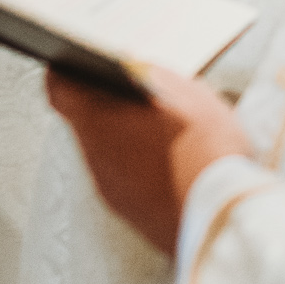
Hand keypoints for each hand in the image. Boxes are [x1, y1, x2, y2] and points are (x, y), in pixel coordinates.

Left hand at [45, 63, 252, 254]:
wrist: (225, 220)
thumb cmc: (206, 151)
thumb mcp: (189, 94)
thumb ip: (154, 76)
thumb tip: (138, 68)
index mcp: (98, 121)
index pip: (59, 90)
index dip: (65, 73)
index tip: (75, 62)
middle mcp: (95, 158)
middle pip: (86, 123)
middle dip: (106, 107)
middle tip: (134, 93)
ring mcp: (112, 191)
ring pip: (108, 154)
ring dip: (125, 140)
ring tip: (160, 127)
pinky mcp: (133, 216)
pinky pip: (127, 182)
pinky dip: (141, 169)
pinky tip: (171, 162)